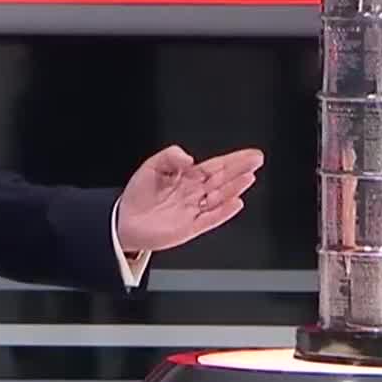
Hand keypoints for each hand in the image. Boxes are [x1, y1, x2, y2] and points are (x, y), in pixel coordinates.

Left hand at [115, 145, 263, 253]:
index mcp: (188, 177)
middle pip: (222, 179)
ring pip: (220, 197)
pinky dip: (224, 212)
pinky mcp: (190, 227)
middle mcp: (194, 193)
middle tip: (257, 161)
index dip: (233, 160)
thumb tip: (189, 158)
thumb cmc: (138, 196)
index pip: (216, 166)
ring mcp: (194, 210)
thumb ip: (170, 157)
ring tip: (248, 178)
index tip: (250, 154)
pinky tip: (236, 203)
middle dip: (240, 170)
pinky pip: (211, 219)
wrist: (124, 221)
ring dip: (235, 188)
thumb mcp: (151, 166)